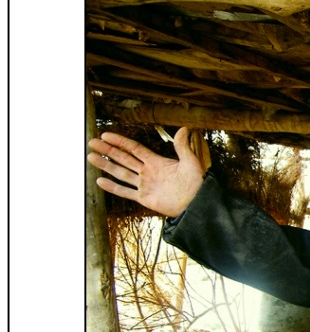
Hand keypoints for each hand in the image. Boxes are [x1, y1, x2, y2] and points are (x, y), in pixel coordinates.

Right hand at [87, 127, 204, 217]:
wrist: (197, 203)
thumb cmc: (196, 182)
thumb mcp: (190, 162)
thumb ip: (182, 146)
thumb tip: (184, 128)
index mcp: (156, 161)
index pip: (134, 148)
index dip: (120, 141)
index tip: (105, 135)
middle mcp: (147, 172)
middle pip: (123, 158)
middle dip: (108, 150)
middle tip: (92, 142)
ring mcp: (145, 185)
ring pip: (121, 173)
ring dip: (106, 165)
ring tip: (91, 157)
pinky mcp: (144, 198)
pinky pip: (125, 192)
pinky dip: (112, 187)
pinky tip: (100, 181)